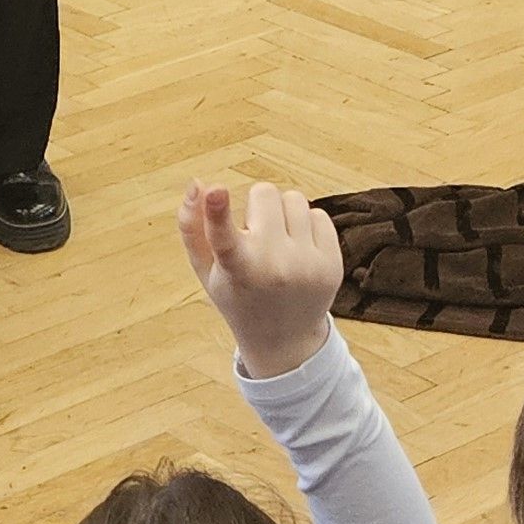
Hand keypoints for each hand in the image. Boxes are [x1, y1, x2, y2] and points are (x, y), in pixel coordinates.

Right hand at [179, 180, 343, 380]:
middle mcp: (273, 268)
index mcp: (235, 271)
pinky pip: (319, 214)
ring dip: (282, 215)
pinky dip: (306, 226)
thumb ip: (192, 227)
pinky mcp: (332, 264)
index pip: (222, 235)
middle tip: (254, 237)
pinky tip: (298, 251)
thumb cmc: (238, 295)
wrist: (284, 339)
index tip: (215, 191)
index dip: (216, 211)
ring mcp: (307, 266)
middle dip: (256, 208)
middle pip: (263, 193)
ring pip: (294, 198)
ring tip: (277, 244)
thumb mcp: (206, 270)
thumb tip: (197, 183)